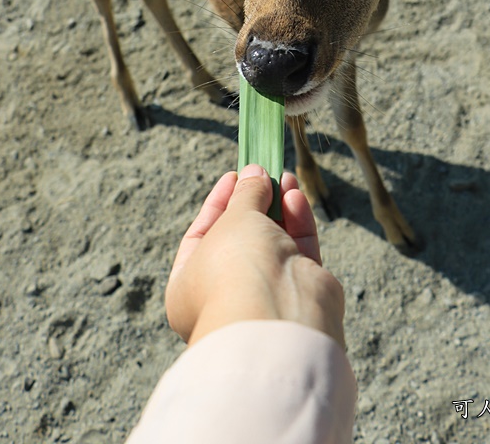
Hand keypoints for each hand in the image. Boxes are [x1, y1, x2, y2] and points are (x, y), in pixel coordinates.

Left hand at [165, 165, 345, 348]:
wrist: (278, 317)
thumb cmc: (236, 268)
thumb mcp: (233, 218)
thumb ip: (244, 193)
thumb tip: (254, 173)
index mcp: (189, 287)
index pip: (201, 236)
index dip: (218, 202)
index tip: (234, 175)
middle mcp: (226, 293)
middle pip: (241, 237)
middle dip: (254, 202)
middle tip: (262, 171)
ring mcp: (265, 294)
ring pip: (273, 241)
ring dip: (279, 206)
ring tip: (283, 176)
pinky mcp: (300, 291)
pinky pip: (296, 249)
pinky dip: (297, 221)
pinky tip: (295, 195)